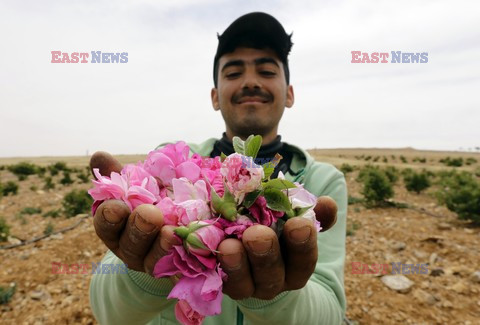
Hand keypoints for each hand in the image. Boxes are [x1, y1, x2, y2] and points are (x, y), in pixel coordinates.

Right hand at [90, 151, 179, 274]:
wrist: (179, 228)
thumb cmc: (151, 201)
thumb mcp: (136, 187)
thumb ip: (119, 174)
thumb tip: (99, 155)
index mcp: (116, 228)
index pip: (106, 224)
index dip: (109, 216)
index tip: (117, 206)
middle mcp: (130, 248)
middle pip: (130, 243)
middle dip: (139, 228)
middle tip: (150, 214)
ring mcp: (152, 262)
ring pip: (153, 257)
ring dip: (162, 244)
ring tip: (171, 232)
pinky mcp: (175, 269)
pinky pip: (179, 264)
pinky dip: (184, 252)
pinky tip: (189, 241)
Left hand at [218, 199, 336, 299]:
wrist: (254, 260)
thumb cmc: (281, 235)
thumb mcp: (299, 224)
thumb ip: (314, 215)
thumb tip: (327, 203)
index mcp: (297, 266)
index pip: (304, 259)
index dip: (303, 244)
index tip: (299, 224)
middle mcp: (273, 281)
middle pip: (271, 273)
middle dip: (265, 253)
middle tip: (257, 234)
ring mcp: (246, 286)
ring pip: (241, 282)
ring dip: (235, 264)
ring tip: (228, 246)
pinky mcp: (219, 284)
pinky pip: (214, 279)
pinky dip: (208, 263)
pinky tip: (202, 246)